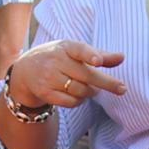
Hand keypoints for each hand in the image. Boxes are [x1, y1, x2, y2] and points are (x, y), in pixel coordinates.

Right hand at [6, 41, 127, 115]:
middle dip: (106, 83)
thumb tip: (122, 57)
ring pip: (80, 90)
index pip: (79, 49)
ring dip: (91, 92)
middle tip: (122, 88)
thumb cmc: (58, 58)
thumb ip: (99, 54)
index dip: (89, 55)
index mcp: (65, 47)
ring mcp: (49, 78)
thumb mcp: (74, 51)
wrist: (25, 70)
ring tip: (92, 88)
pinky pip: (70, 101)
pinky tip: (80, 96)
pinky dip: (79, 101)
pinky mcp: (45, 93)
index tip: (98, 61)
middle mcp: (56, 61)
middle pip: (86, 75)